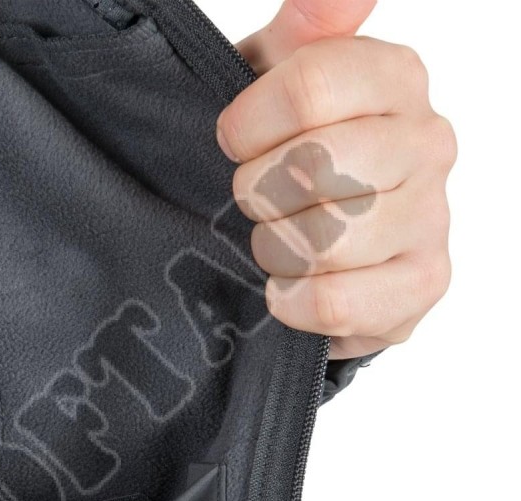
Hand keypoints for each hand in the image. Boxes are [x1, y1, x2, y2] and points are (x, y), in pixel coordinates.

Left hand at [219, 0, 455, 359]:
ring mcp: (432, 216)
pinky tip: (290, 286)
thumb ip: (302, 31)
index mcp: (394, 77)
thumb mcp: (273, 82)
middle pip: (313, 166)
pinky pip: (335, 303)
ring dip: (273, 249)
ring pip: (322, 241)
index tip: (234, 141)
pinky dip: (292, 302)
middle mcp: (427, 141)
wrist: (306, 241)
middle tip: (256, 200)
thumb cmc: (282, 156)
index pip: (310, 84)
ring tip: (279, 241)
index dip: (247, 124)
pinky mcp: (422, 285)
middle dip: (257, 193)